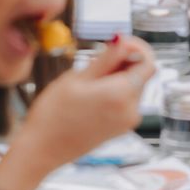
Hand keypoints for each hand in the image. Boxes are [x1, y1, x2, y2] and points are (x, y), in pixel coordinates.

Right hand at [20, 36, 155, 167]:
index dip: (137, 47)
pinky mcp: (119, 129)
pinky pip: (125, 101)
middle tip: (96, 59)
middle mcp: (131, 111)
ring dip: (117, 75)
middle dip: (124, 61)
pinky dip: (114, 90)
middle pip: (141, 74)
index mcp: (123, 95)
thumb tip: (123, 39)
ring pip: (133, 86)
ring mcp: (126, 122)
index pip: (148, 62)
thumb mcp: (78, 77)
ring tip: (89, 79)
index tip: (119, 42)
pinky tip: (91, 93)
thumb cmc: (53, 115)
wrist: (41, 150)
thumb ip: (106, 58)